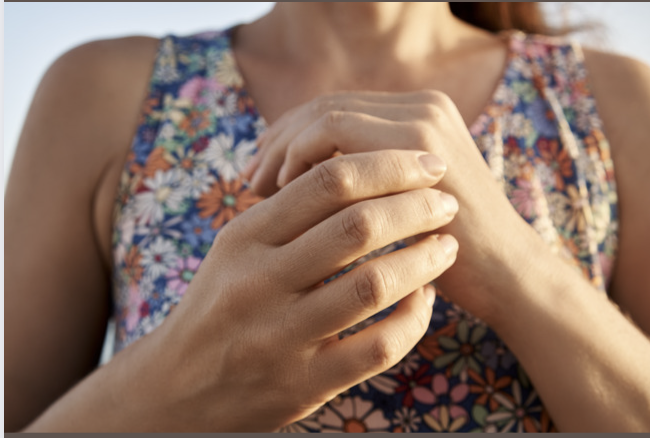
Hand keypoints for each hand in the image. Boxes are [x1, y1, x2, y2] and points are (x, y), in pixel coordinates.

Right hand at [136, 149, 458, 430]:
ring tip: (446, 246)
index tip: (426, 165)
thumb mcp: (236, 250)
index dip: (388, 167)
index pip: (326, 182)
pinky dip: (414, 318)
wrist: (177, 389)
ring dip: (424, 259)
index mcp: (244, 238)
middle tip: (445, 202)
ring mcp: (280, 337)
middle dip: (416, 206)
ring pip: (373, 284)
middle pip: (356, 226)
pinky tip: (424, 299)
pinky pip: (378, 347)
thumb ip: (288, 213)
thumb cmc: (220, 307)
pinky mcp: (302, 385)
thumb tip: (362, 168)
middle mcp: (258, 283)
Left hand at [243, 90, 541, 324]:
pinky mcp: (421, 144)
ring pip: (324, 115)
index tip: (262, 173)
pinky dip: (301, 158)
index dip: (289, 136)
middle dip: (279, 140)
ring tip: (262, 188)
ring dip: (285, 149)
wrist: (504, 274)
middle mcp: (421, 105)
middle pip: (324, 106)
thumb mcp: (397, 205)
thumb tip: (292, 178)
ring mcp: (423, 119)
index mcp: (416, 114)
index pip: (333, 110)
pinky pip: (336, 135)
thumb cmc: (444, 250)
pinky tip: (286, 193)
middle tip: (251, 179)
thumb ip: (361, 181)